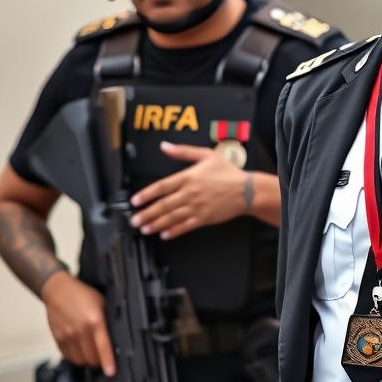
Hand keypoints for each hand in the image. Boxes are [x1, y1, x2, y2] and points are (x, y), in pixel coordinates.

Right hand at [41, 272, 115, 375]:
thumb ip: (109, 320)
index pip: (103, 347)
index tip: (111, 372)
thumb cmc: (82, 295)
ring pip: (79, 360)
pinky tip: (81, 351)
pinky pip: (68, 356)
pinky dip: (76, 358)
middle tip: (105, 360)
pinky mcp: (57, 338)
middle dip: (100, 362)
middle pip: (91, 358)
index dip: (108, 362)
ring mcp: (67, 335)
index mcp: (95, 321)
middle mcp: (80, 330)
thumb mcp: (102, 303)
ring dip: (88, 361)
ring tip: (93, 356)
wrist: (58, 290)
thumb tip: (119, 337)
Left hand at [130, 142, 251, 239]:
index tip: (135, 201)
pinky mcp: (204, 218)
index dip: (146, 194)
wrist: (247, 190)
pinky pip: (186, 226)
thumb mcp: (206, 155)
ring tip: (145, 228)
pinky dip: (174, 231)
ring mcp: (197, 207)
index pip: (161, 187)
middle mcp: (190, 193)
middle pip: (163, 205)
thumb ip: (184, 151)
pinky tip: (165, 234)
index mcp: (188, 177)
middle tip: (135, 220)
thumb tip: (165, 146)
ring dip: (156, 224)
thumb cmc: (228, 173)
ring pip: (172, 217)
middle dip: (147, 213)